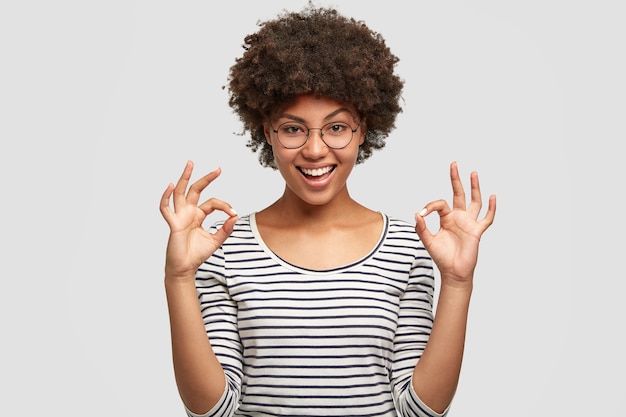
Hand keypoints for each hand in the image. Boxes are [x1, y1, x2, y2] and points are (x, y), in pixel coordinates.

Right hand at [160, 161, 237, 280]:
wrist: (185, 268)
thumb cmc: (197, 254)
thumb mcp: (216, 240)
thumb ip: (226, 228)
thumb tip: (235, 215)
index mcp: (198, 215)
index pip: (212, 203)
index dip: (224, 206)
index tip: (233, 212)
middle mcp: (188, 212)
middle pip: (196, 190)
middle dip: (206, 178)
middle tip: (218, 169)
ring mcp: (179, 216)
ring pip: (180, 192)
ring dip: (185, 178)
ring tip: (190, 164)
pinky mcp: (172, 224)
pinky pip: (166, 208)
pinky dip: (166, 197)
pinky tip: (170, 186)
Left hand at [414, 162, 495, 286]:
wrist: (453, 272)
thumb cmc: (441, 257)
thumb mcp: (427, 241)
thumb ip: (421, 228)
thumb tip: (417, 213)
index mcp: (446, 218)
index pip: (440, 204)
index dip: (430, 206)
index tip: (422, 214)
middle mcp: (458, 218)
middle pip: (458, 194)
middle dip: (456, 179)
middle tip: (454, 164)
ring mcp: (469, 223)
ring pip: (474, 201)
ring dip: (474, 187)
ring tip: (473, 173)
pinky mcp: (477, 231)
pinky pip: (487, 218)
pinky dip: (491, 208)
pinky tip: (493, 197)